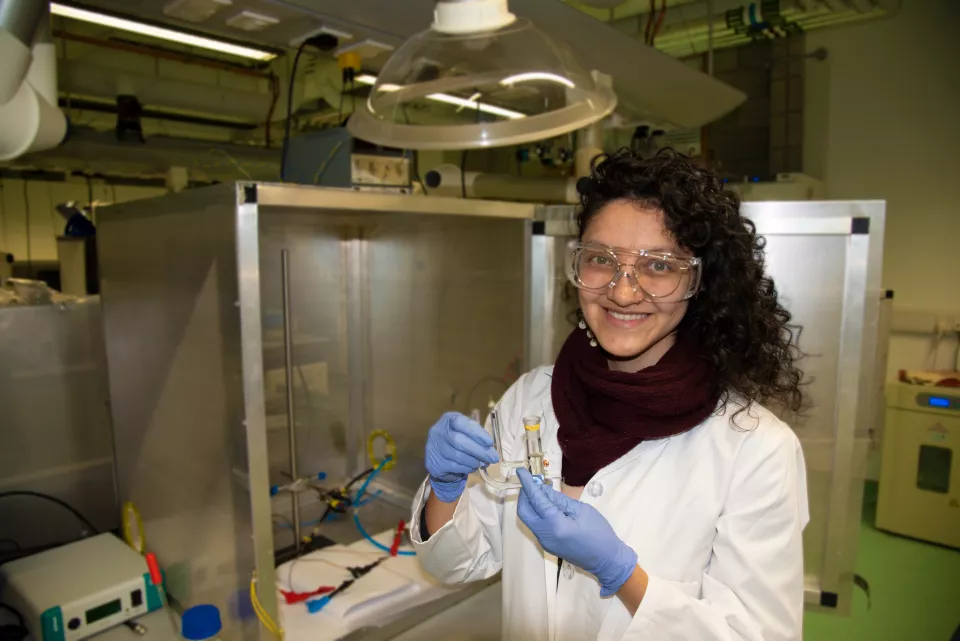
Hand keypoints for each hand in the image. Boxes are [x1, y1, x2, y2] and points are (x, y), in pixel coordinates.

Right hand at [425, 412, 498, 502]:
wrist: (440, 458)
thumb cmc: (458, 441)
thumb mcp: (466, 432)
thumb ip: (478, 437)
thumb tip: (491, 451)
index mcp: (448, 419)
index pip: (460, 422)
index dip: (476, 432)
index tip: (490, 442)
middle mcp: (438, 431)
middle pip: (458, 440)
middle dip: (479, 450)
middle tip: (493, 458)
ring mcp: (434, 447)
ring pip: (457, 455)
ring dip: (473, 461)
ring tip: (482, 463)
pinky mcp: (434, 463)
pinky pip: (454, 466)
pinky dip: (467, 468)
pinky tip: (472, 467)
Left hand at [516, 468, 637, 596]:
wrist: (606, 560)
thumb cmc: (599, 532)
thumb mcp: (581, 510)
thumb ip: (559, 500)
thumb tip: (542, 489)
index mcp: (554, 525)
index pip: (535, 500)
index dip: (527, 484)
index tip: (520, 471)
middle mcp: (544, 535)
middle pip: (524, 512)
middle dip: (525, 495)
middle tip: (533, 482)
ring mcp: (544, 542)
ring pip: (528, 519)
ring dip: (531, 504)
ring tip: (542, 492)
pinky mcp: (547, 545)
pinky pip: (536, 526)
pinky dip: (537, 513)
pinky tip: (548, 506)